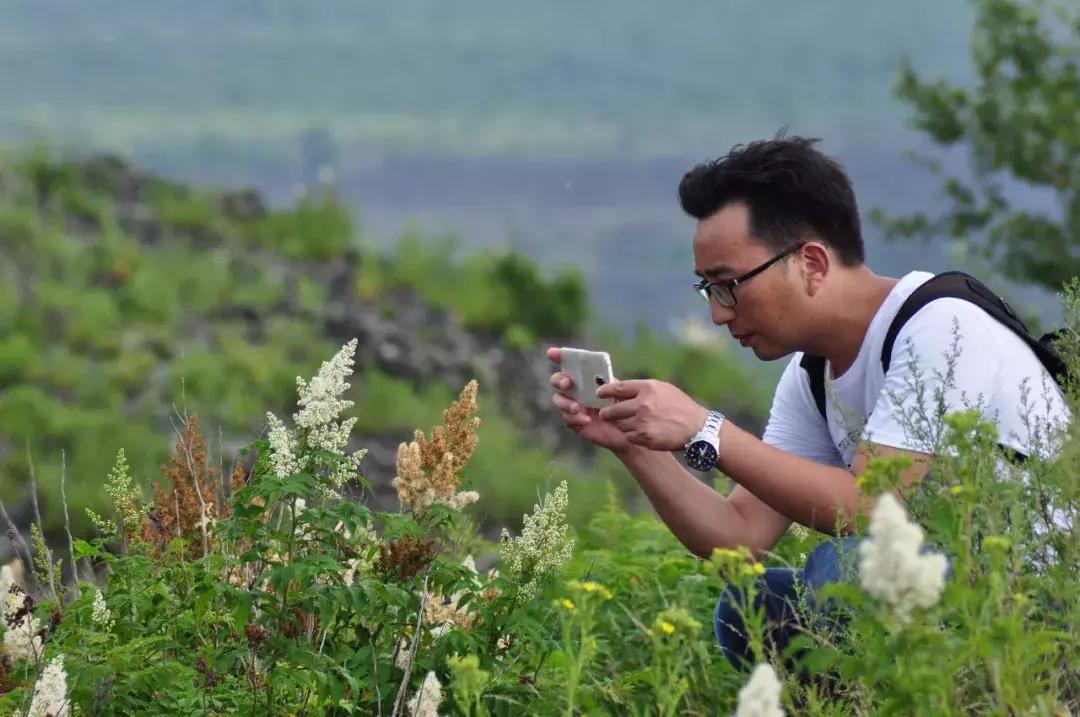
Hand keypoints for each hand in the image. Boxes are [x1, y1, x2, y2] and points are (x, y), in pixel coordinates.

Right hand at [546, 347, 631, 453]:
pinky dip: (575, 418)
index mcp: (585, 376)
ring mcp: (573, 405)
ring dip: (564, 402)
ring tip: (576, 408)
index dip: (559, 356)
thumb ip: (609, 384)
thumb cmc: (624, 405)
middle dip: (559, 380)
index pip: (569, 363)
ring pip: (559, 400)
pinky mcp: (574, 422)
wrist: (628, 428)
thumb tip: (600, 381)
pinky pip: (568, 419)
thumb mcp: (620, 391)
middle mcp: (575, 389)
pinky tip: (586, 420)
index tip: (551, 353)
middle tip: (566, 384)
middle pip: (558, 380)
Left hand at [594, 378, 709, 451]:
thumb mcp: (663, 389)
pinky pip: (628, 436)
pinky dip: (631, 435)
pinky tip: (638, 433)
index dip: (605, 391)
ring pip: (620, 425)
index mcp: (647, 388)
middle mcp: (643, 404)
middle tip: (605, 414)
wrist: (697, 427)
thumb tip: (618, 385)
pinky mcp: (645, 437)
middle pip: (613, 409)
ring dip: (621, 425)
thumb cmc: (680, 406)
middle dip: (607, 413)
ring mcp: (643, 421)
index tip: (598, 393)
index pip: (618, 388)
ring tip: (628, 424)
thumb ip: (641, 388)